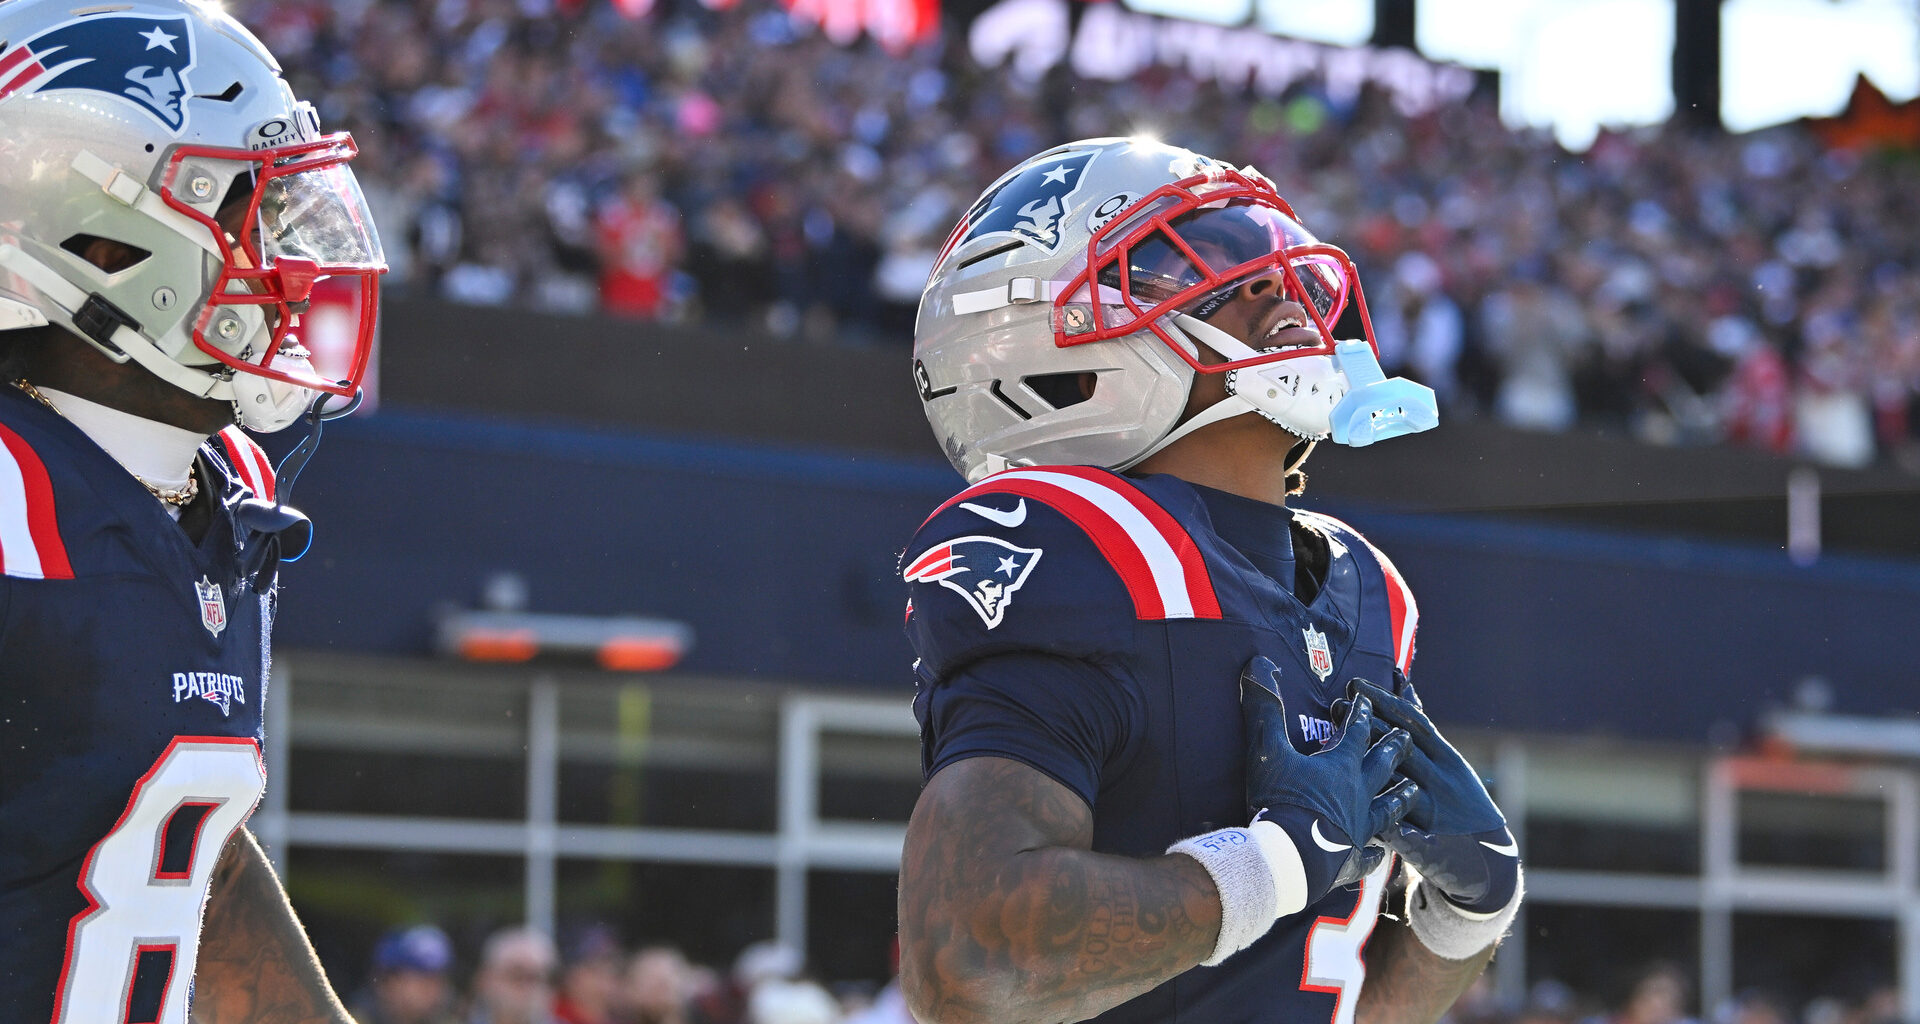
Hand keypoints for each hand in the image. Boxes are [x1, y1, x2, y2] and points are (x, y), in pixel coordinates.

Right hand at [1241, 657, 1417, 901]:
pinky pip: (1368, 856)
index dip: (1361, 714)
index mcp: (1341, 766)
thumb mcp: (1267, 749)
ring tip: (1412, 790)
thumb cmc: (1280, 799)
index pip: (1357, 732)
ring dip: (1399, 798)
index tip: (1367, 701)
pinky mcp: (1352, 860)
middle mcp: (1358, 794)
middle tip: (1407, 736)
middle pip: (1382, 766)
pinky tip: (1382, 855)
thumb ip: (1264, 708)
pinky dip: (1375, 854)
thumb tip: (1258, 665)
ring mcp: (1359, 828)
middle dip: (1393, 748)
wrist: (1289, 858)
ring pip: (1387, 809)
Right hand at [1351, 678, 1518, 912]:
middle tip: (1340, 702)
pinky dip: (1412, 702)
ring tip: (1359, 685)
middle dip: (1373, 719)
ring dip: (1388, 703)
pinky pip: (1427, 725)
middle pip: (1402, 741)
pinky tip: (1398, 680)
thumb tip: (1385, 827)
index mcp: (1431, 805)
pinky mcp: (1451, 757)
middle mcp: (1442, 780)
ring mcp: (1448, 765)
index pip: (1394, 770)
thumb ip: (1408, 841)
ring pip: (1415, 726)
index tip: (1341, 729)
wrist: (1489, 862)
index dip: (1367, 747)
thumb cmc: (1451, 864)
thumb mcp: (1430, 858)